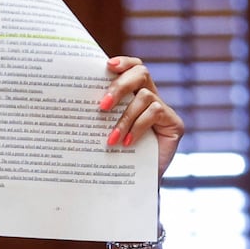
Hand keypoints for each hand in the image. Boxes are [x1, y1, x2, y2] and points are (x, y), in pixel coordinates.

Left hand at [102, 56, 185, 179]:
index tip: (107, 65)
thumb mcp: (103, 130)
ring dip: (125, 117)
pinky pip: (155, 112)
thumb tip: (75, 98)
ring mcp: (164, 110)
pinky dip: (138, 126)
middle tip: (102, 106)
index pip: (133, 67)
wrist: (132, 186)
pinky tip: (127, 142)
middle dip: (120, 86)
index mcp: (133, 94)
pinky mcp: (174, 124)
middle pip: (141, 73)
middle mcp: (150, 97)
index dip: (124, 62)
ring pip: (145, 97)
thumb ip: (100, 113)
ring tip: (110, 139)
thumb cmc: (114, 157)